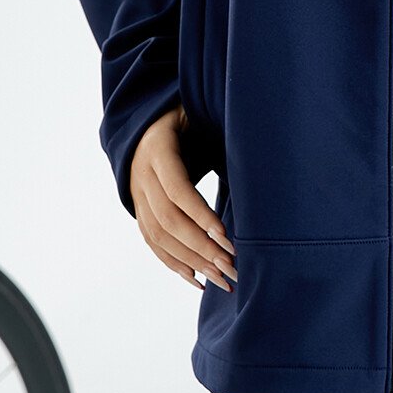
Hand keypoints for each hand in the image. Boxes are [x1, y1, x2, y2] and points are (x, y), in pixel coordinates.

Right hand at [128, 100, 237, 293]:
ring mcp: (137, 195)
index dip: (200, 214)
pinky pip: (153, 243)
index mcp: (157, 148)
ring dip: (192, 262)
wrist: (147, 119)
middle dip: (201, 247)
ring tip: (222, 280)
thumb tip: (254, 152)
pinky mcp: (139, 211)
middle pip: (168, 220)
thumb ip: (217, 131)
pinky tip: (199, 279)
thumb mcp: (198, 113)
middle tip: (231, 266)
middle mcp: (141, 175)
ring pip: (159, 237)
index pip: (177, 189)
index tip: (226, 236)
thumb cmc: (187, 115)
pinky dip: (175, 264)